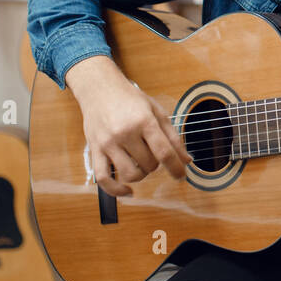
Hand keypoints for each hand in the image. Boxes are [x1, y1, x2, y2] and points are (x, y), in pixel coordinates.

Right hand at [66, 55, 192, 196]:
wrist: (100, 89)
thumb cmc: (130, 100)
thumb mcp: (157, 112)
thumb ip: (172, 137)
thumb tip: (186, 160)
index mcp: (144, 121)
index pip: (164, 152)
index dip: (176, 168)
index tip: (181, 176)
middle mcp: (125, 132)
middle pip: (149, 164)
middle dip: (156, 165)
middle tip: (153, 154)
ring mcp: (108, 143)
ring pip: (130, 174)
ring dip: (141, 175)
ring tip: (141, 164)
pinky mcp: (94, 150)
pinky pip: (104, 179)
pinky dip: (116, 190)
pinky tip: (127, 191)